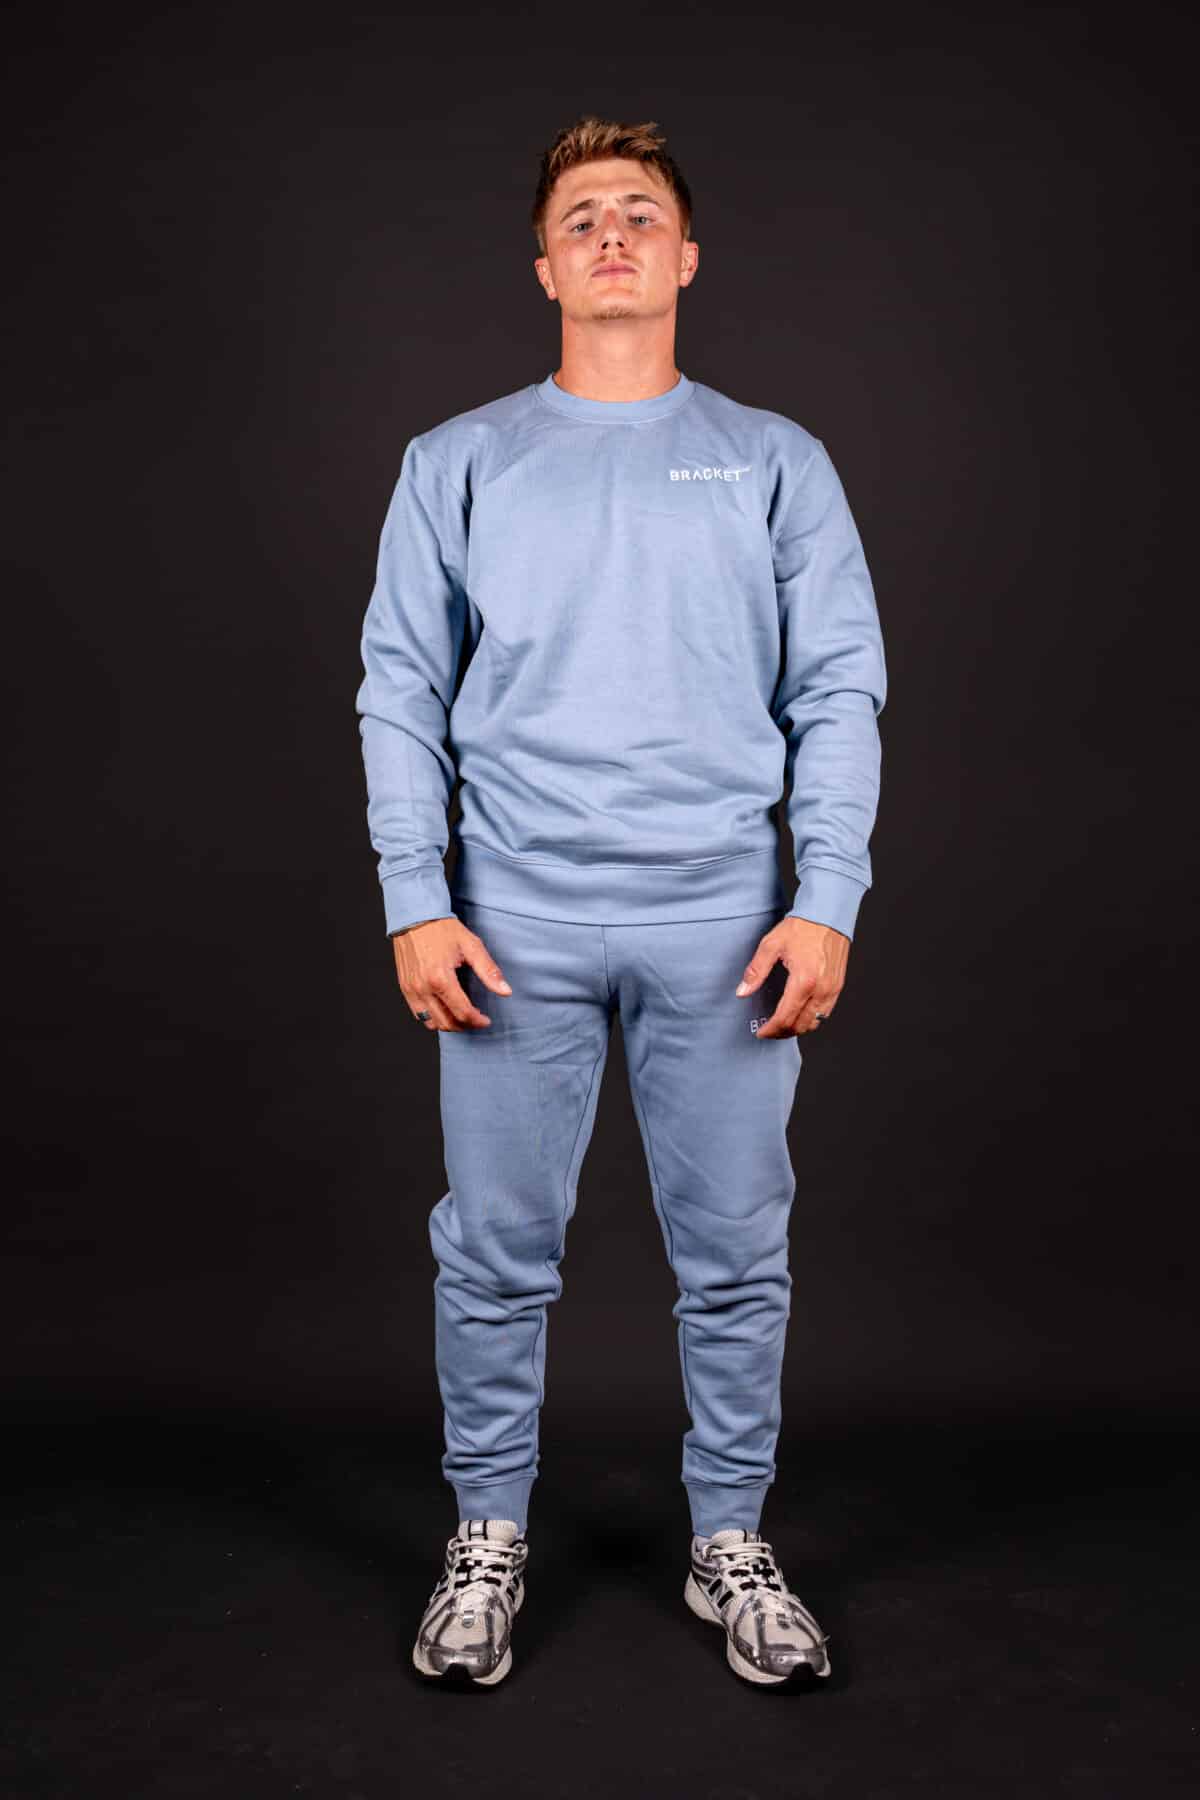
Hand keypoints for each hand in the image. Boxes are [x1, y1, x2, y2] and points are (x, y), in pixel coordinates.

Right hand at [392, 916, 512, 1031]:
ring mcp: (411, 989)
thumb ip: (489, 971)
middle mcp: (423, 988)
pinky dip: (432, 1017)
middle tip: (476, 1019)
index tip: (485, 1020)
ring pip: (431, 1022)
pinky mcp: (405, 988)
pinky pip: (418, 1014)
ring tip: (461, 1015)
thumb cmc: (442, 929)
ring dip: (448, 1024)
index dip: (477, 1021)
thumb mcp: (471, 946)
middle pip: (447, 1022)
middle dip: (465, 1025)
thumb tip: (505, 991)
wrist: (415, 916)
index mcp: (441, 979)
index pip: (462, 1013)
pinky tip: (444, 1008)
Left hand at [735, 916, 848, 1038]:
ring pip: (815, 1023)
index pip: (785, 1017)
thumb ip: (756, 971)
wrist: (828, 914)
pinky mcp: (838, 986)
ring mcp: (832, 989)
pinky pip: (825, 1013)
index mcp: (804, 981)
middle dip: (782, 1032)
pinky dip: (811, 1020)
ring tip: (782, 1025)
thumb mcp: (771, 945)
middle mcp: (821, 989)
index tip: (760, 1031)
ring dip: (797, 1028)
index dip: (771, 1029)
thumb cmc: (803, 927)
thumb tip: (742, 992)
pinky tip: (799, 1014)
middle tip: (769, 1031)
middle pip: (800, 1025)